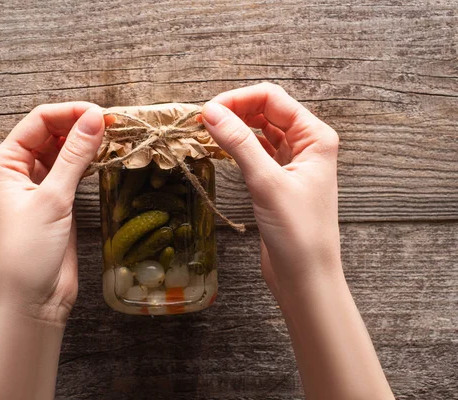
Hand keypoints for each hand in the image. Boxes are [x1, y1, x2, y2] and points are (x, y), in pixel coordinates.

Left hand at [0, 102, 104, 324]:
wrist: (31, 299)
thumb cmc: (28, 251)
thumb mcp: (52, 199)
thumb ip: (74, 156)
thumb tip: (95, 119)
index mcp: (4, 163)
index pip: (38, 122)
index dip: (69, 113)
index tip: (102, 114)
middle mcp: (18, 170)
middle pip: (51, 133)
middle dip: (79, 125)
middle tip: (114, 125)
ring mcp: (38, 186)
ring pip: (63, 151)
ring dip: (86, 142)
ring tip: (115, 137)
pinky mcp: (56, 201)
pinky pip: (72, 171)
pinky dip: (88, 161)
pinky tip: (106, 156)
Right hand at [201, 83, 340, 300]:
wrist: (306, 278)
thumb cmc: (298, 233)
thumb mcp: (266, 182)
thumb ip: (239, 143)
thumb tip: (211, 112)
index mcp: (315, 137)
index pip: (273, 98)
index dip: (238, 99)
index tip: (207, 111)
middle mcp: (307, 145)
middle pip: (266, 110)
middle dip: (235, 110)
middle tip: (202, 121)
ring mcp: (292, 163)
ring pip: (259, 131)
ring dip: (235, 127)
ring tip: (206, 132)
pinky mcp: (278, 181)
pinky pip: (256, 152)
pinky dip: (237, 147)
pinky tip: (220, 148)